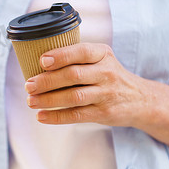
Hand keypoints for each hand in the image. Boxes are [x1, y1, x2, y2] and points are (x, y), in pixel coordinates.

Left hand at [24, 43, 149, 127]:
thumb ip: (76, 58)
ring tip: (31, 101)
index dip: (61, 56)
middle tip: (28, 85)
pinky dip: (57, 116)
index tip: (41, 61)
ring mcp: (106, 94)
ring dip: (48, 99)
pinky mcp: (104, 113)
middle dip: (47, 80)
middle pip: (73, 75)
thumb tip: (37, 63)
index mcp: (102, 54)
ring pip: (73, 97)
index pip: (81, 52)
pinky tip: (42, 116)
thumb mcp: (100, 59)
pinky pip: (77, 115)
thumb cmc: (108, 75)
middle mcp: (106, 72)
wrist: (140, 99)